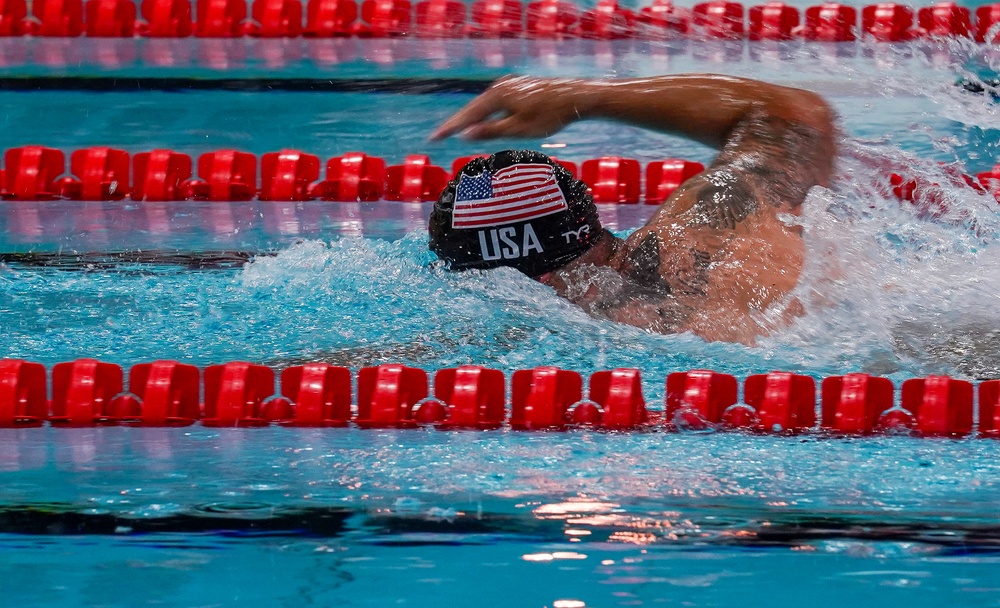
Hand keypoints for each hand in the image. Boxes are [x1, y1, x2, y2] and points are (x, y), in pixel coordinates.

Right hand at [430, 76, 589, 140]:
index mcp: (498, 95)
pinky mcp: (520, 88)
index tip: (433, 138)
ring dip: (471, 118)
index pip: (468, 115)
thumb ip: (491, 131)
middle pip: (474, 108)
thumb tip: (466, 134)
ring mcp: (511, 85)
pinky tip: (483, 120)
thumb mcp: (519, 129)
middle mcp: (501, 86)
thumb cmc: (550, 116)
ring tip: (455, 130)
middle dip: (456, 122)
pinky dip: (486, 113)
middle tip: (438, 135)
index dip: (450, 128)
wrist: (576, 98)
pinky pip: (496, 102)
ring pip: (485, 105)